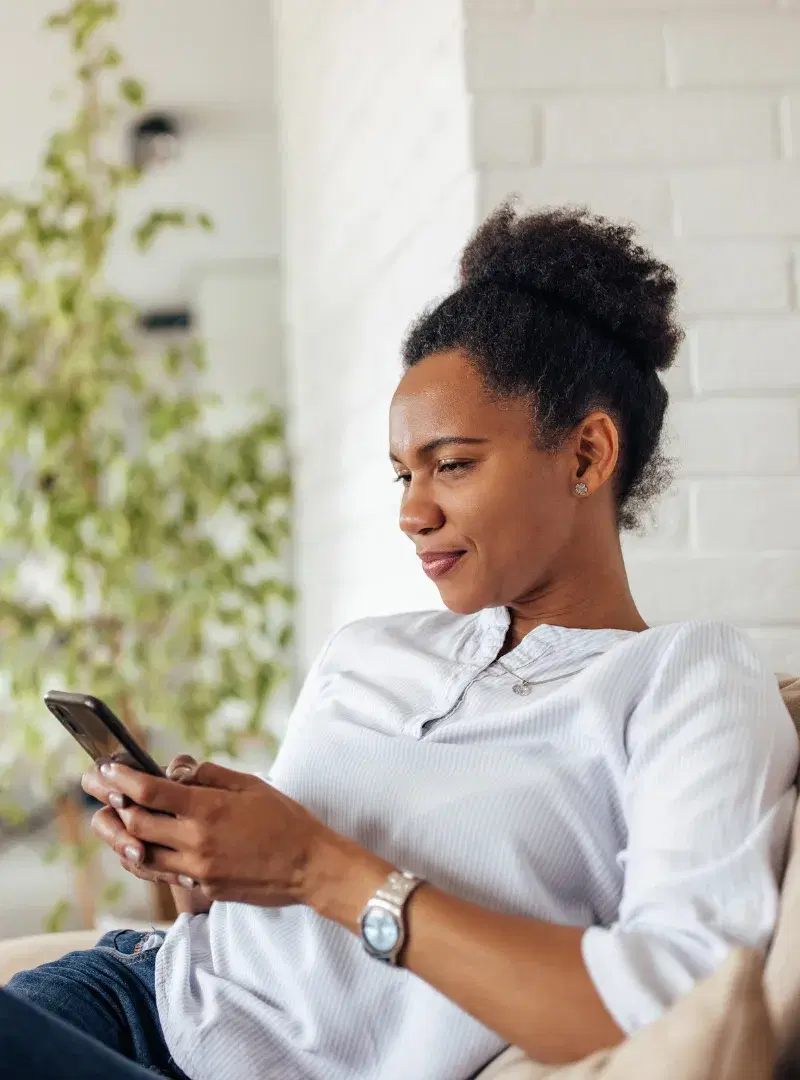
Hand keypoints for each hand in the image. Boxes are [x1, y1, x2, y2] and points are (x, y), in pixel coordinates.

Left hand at [83, 759, 332, 906]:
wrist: (308, 866)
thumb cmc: (284, 819)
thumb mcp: (249, 783)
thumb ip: (209, 774)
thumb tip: (175, 768)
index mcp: (208, 808)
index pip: (150, 792)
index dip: (122, 777)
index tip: (108, 767)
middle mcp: (196, 840)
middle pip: (136, 823)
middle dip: (112, 803)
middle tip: (98, 788)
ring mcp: (197, 868)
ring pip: (140, 854)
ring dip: (119, 835)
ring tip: (107, 818)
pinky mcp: (202, 887)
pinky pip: (161, 873)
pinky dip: (142, 858)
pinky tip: (135, 846)